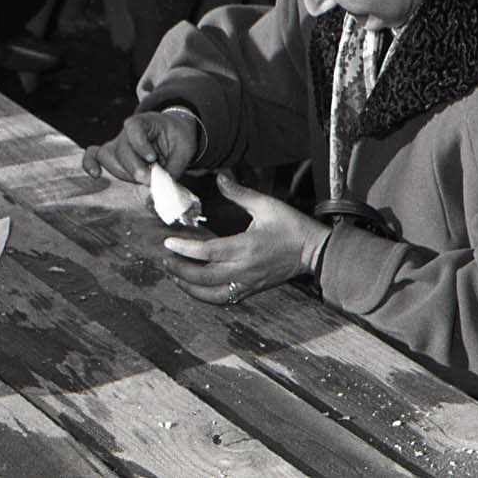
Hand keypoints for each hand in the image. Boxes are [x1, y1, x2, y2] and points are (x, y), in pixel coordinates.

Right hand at [82, 108, 200, 184]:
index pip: (134, 130)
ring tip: (142, 178)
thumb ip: (171, 171)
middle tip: (151, 179)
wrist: (174, 133)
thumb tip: (158, 194)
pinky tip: (95, 175)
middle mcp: (126, 132)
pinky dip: (90, 163)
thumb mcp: (183, 150)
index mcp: (143, 122)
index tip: (152, 158)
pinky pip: (93, 155)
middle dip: (135, 168)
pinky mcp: (113, 156)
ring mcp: (117, 144)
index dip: (140, 146)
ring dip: (124, 173)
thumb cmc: (178, 138)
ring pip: (109, 158)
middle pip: (121, 150)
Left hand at [161, 172, 330, 304]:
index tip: (168, 242)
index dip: (185, 248)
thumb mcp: (266, 205)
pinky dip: (206, 296)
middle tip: (164, 260)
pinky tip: (195, 287)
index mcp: (246, 248)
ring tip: (174, 276)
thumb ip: (239, 193)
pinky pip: (223, 299)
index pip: (208, 252)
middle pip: (204, 277)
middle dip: (180, 271)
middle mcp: (244, 270)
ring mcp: (247, 283)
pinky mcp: (251, 290)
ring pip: (211, 294)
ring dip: (189, 287)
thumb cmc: (290, 226)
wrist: (313, 252)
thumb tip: (219, 178)